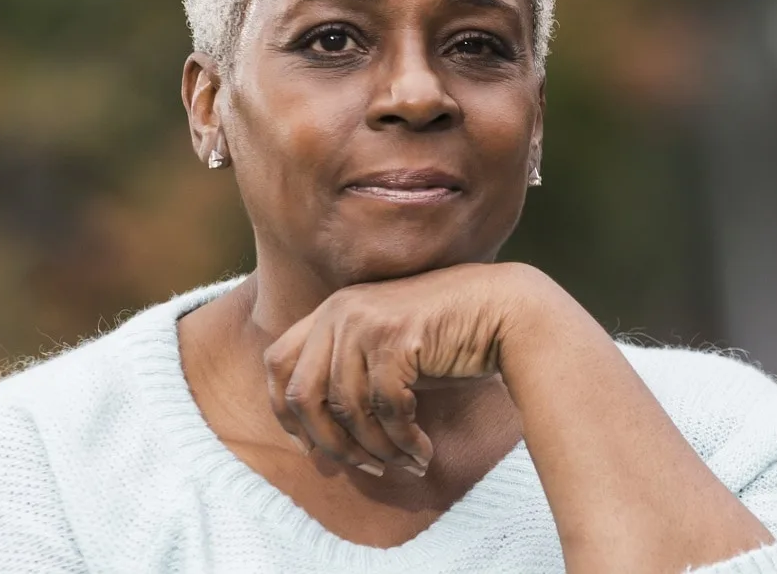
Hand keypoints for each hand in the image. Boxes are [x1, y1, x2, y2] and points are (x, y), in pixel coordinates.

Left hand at [263, 261, 536, 476]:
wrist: (500, 310)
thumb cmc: (443, 340)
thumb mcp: (382, 357)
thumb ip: (346, 385)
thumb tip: (314, 452)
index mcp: (330, 311)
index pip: (276, 363)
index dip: (285, 412)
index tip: (314, 445)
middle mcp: (339, 310)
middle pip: (301, 393)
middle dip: (326, 442)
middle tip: (362, 466)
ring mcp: (366, 320)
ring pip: (346, 408)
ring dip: (375, 449)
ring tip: (402, 464)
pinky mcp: (396, 336)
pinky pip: (386, 408)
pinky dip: (403, 441)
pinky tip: (422, 451)